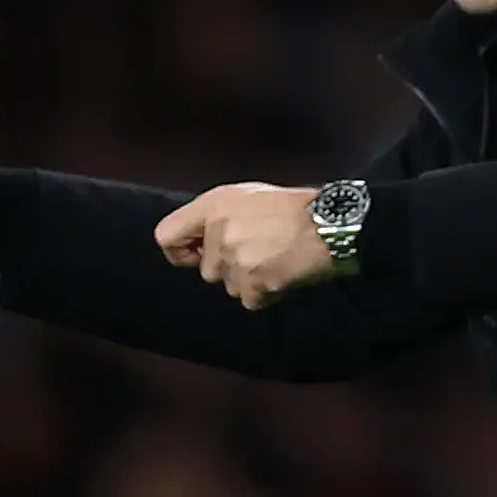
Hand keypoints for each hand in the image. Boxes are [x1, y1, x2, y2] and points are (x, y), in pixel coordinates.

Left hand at [155, 184, 337, 310]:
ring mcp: (236, 258)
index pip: (166, 237)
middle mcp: (219, 231)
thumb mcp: (249, 196)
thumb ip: (219, 215)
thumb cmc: (296, 208)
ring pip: (230, 286)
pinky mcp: (254, 280)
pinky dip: (266, 293)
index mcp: (213, 206)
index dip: (180, 252)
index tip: (197, 256)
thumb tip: (201, 241)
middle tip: (261, 252)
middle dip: (231, 269)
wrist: (331, 224)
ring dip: (250, 280)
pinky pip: (250, 300)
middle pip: (207, 271)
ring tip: (276, 260)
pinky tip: (284, 273)